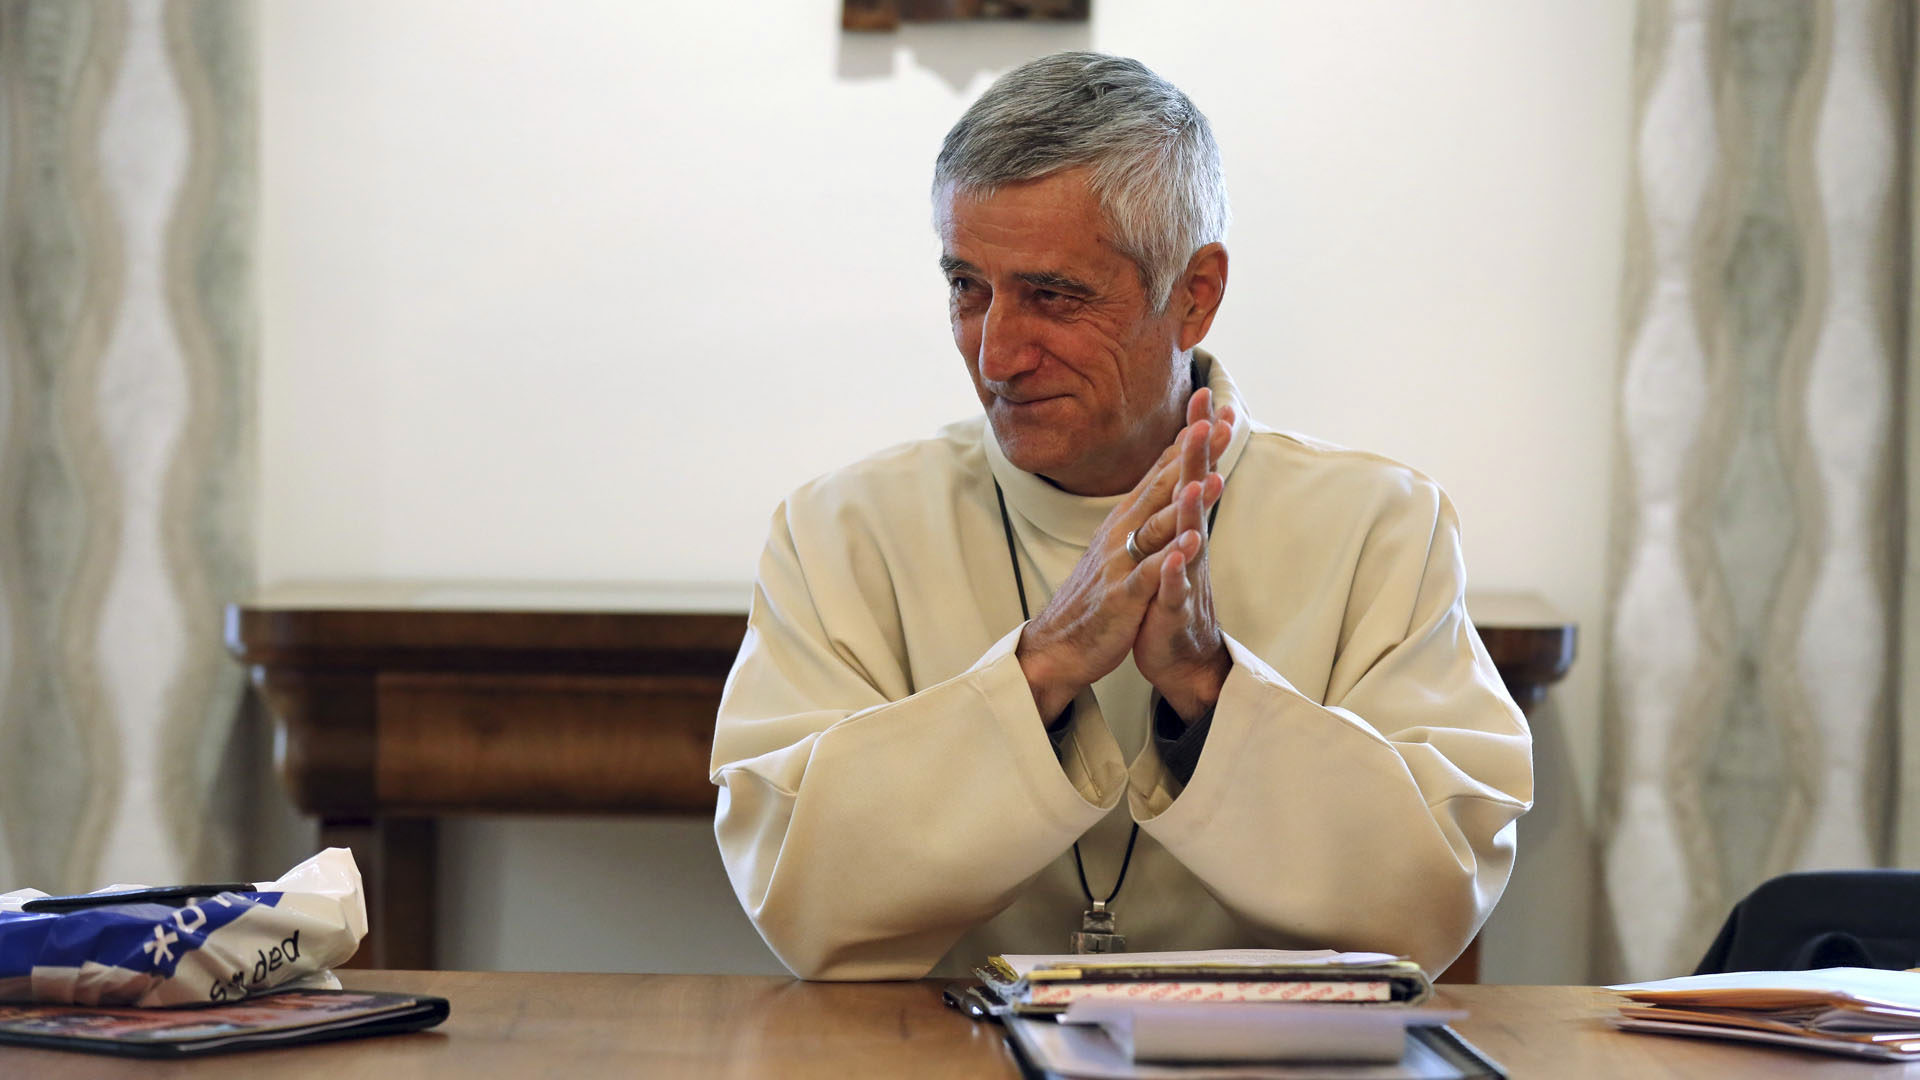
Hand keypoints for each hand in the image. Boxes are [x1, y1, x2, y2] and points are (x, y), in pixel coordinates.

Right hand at [1015, 389, 1232, 724]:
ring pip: (1155, 527)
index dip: (1186, 440)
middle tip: (1215, 420)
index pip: (1160, 471)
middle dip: (1188, 454)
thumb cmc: (1096, 595)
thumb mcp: (1119, 546)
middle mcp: (1121, 533)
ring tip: (1207, 476)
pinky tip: (1191, 543)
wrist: (1058, 644)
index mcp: (1124, 520)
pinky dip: (1170, 558)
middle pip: (1160, 486)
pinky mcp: (1122, 597)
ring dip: (1181, 502)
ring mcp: (1120, 564)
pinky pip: (1148, 575)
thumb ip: (1143, 514)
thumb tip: (1164, 482)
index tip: (1211, 407)